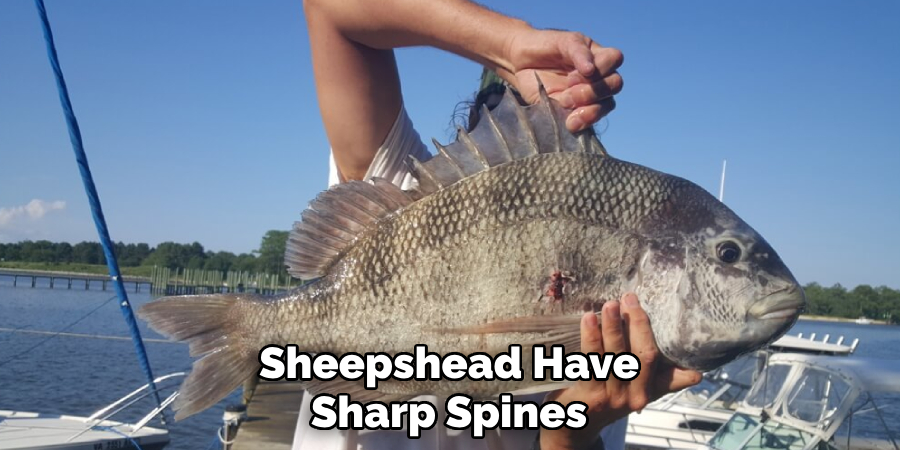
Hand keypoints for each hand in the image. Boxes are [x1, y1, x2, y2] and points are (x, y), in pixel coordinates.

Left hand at [498, 29, 623, 132]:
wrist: (519, 60)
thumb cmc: (543, 45)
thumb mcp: (562, 41)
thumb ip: (578, 52)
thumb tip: (591, 70)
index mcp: (597, 55)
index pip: (615, 59)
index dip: (599, 67)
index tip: (572, 72)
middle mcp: (597, 75)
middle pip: (615, 85)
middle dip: (593, 90)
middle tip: (568, 89)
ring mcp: (588, 95)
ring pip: (607, 105)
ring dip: (590, 109)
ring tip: (565, 103)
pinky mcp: (575, 110)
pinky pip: (589, 120)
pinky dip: (582, 122)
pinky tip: (569, 123)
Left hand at [540, 293, 701, 449]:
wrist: (576, 424)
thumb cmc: (609, 396)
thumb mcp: (638, 388)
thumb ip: (663, 378)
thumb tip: (696, 372)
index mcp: (651, 391)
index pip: (662, 361)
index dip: (659, 338)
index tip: (656, 311)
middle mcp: (637, 396)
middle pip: (643, 356)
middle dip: (637, 324)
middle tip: (629, 299)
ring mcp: (614, 397)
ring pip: (617, 357)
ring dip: (613, 327)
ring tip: (610, 305)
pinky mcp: (592, 396)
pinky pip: (592, 362)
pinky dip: (591, 338)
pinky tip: (588, 320)